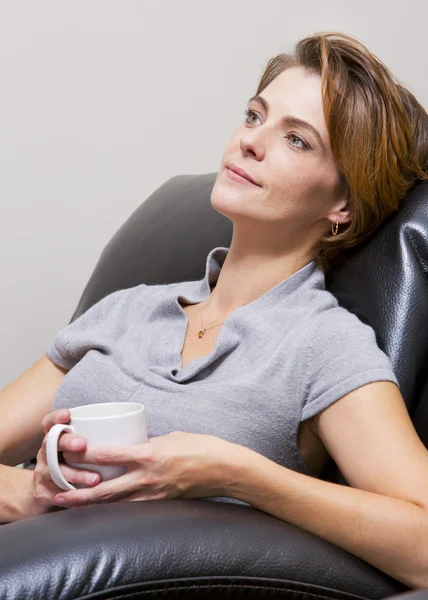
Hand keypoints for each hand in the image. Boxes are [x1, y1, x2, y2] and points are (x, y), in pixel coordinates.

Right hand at [23, 409, 101, 517]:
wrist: (45, 495)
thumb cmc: (72, 467)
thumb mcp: (79, 450)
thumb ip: (98, 439)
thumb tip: (135, 430)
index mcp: (56, 439)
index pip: (50, 423)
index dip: (56, 417)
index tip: (68, 414)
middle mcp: (46, 453)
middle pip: (52, 443)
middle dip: (67, 442)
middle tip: (82, 444)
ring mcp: (43, 473)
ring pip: (56, 472)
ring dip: (76, 474)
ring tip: (95, 479)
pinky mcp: (43, 494)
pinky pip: (57, 495)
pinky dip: (73, 498)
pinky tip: (88, 498)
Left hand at [53, 431, 238, 507]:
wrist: (223, 468)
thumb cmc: (200, 447)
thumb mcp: (170, 437)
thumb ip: (148, 443)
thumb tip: (134, 445)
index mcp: (148, 455)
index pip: (109, 454)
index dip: (85, 454)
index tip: (67, 451)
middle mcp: (146, 477)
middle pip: (105, 489)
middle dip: (78, 494)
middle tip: (57, 494)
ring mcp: (153, 493)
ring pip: (115, 503)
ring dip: (91, 505)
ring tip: (72, 505)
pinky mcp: (160, 503)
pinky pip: (133, 507)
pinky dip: (115, 508)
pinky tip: (104, 509)